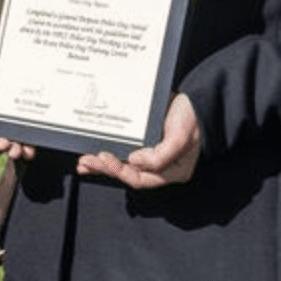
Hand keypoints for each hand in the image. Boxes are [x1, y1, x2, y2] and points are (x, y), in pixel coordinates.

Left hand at [78, 93, 200, 188]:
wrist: (196, 100)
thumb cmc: (193, 119)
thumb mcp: (181, 136)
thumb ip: (161, 155)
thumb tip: (134, 162)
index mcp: (172, 172)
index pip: (140, 179)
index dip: (119, 171)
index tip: (104, 157)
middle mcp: (159, 168)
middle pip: (127, 174)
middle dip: (104, 169)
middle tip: (85, 161)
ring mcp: (150, 156)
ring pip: (122, 165)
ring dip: (102, 164)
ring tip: (83, 162)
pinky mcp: (143, 144)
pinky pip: (122, 152)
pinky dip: (108, 153)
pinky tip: (93, 153)